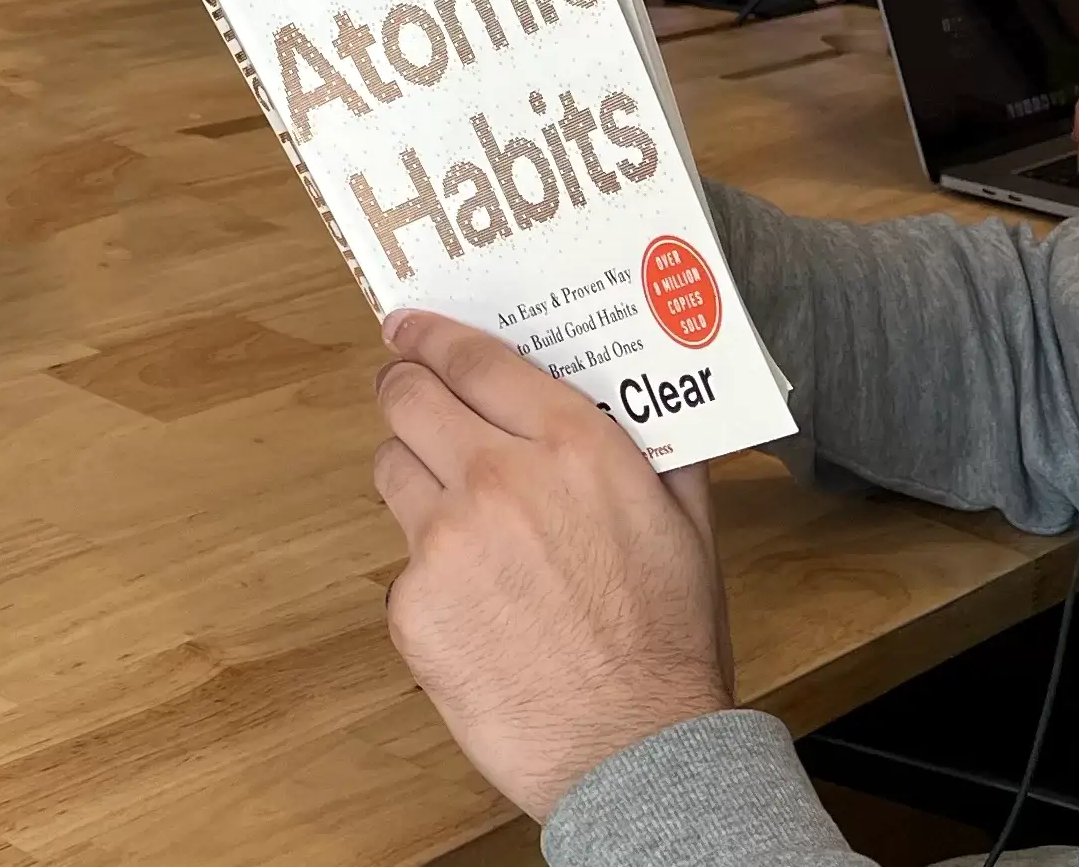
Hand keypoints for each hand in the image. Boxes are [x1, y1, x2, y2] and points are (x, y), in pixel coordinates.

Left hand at [372, 310, 731, 819]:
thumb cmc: (668, 642)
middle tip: (408, 391)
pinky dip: (430, 571)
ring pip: (392, 471)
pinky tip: (477, 602)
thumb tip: (636, 392)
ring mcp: (444, 543)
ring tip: (457, 511)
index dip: (431, 335)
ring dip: (414, 475)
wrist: (634, 752)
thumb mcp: (686, 524)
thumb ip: (656, 446)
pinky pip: (402, 562)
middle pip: (406, 397)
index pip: (472, 359)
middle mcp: (497, 479)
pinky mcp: (412, 605)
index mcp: (571, 446)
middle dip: (403, 386)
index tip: (410, 326)